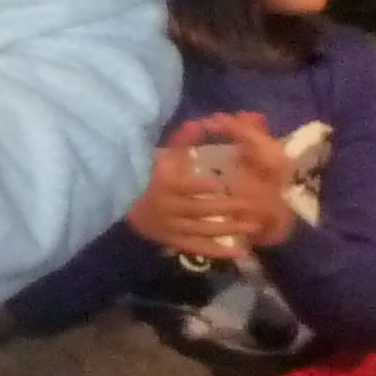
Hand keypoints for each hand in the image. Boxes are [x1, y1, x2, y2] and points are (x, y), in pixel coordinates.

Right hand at [130, 116, 282, 263]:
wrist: (121, 203)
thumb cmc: (145, 175)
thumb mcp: (162, 156)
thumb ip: (181, 142)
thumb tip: (199, 123)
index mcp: (166, 185)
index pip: (191, 186)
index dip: (210, 186)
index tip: (228, 185)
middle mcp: (170, 208)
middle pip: (202, 209)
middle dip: (228, 208)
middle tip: (252, 206)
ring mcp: (172, 227)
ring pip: (204, 229)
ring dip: (229, 228)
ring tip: (253, 227)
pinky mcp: (173, 241)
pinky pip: (198, 248)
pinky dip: (219, 251)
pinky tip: (240, 252)